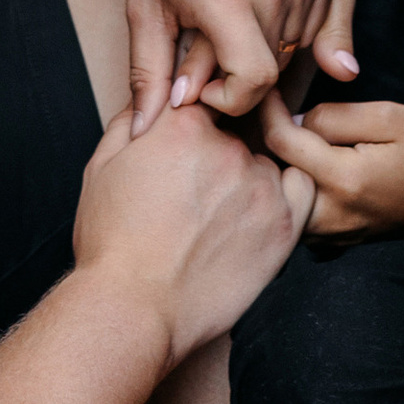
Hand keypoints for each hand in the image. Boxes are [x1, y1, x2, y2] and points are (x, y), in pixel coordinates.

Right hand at [74, 96, 315, 367]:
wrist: (134, 309)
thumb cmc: (111, 245)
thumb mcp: (101, 168)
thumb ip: (129, 122)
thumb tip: (153, 103)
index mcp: (184, 126)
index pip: (207, 95)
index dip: (199, 115)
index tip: (192, 139)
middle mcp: (229, 148)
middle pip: (237, 130)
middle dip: (218, 151)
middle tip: (196, 190)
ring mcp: (261, 186)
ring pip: (266, 161)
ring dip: (249, 176)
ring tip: (221, 214)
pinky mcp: (284, 225)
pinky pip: (302, 187)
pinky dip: (287, 190)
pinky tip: (261, 208)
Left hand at [124, 0, 339, 134]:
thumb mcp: (144, 5)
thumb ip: (150, 72)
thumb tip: (148, 132)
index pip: (253, 80)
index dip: (229, 98)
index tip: (202, 85)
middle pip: (273, 64)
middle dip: (237, 69)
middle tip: (205, 41)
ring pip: (297, 44)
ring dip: (265, 44)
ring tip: (229, 14)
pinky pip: (317, 17)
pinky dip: (289, 20)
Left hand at [257, 91, 403, 242]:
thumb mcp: (387, 116)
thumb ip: (333, 116)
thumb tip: (293, 121)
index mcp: (345, 180)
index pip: (281, 143)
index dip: (266, 111)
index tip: (264, 91)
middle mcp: (334, 216)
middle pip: (273, 179)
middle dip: (262, 147)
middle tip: (256, 116)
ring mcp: (337, 234)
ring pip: (284, 201)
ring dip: (277, 172)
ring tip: (277, 139)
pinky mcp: (340, 240)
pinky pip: (301, 217)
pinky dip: (293, 192)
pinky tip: (299, 168)